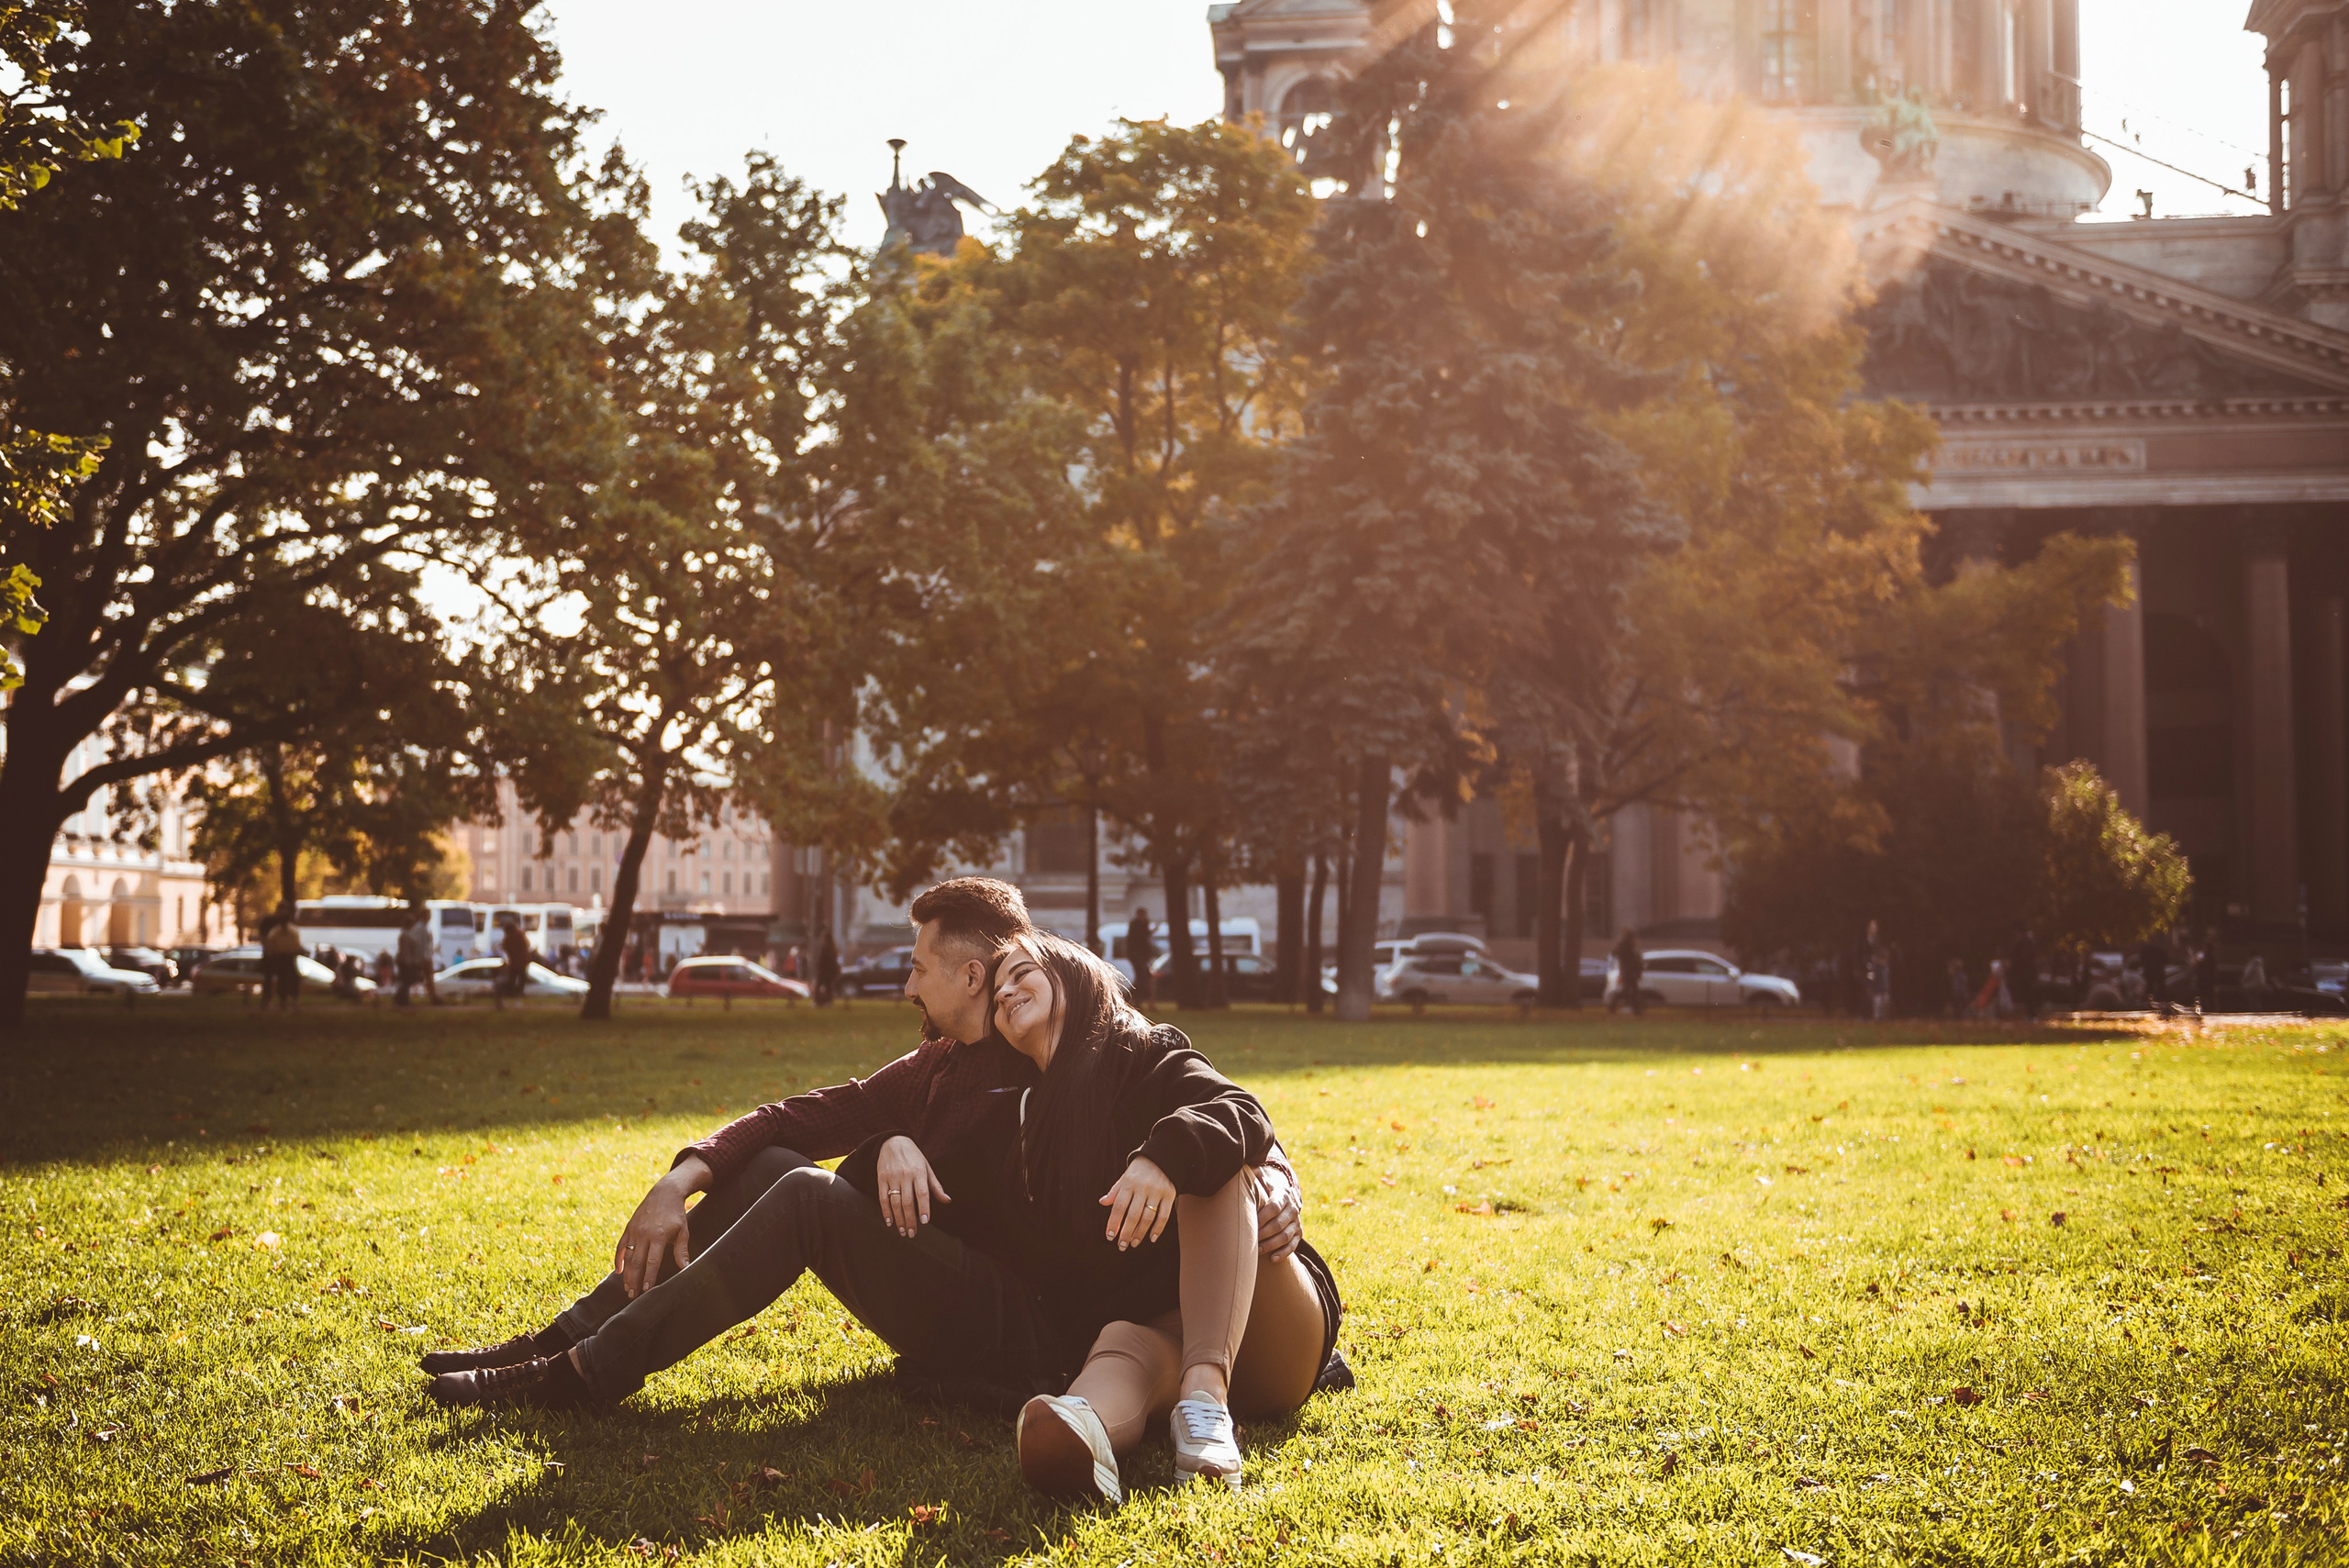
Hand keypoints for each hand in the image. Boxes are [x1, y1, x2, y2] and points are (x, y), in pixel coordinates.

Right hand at [614, 1159, 703, 1298]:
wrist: (664, 1193)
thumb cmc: (676, 1215)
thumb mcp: (682, 1231)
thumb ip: (681, 1250)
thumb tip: (685, 1268)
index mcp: (658, 1236)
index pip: (652, 1261)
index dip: (648, 1276)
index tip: (646, 1290)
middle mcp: (644, 1234)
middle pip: (637, 1262)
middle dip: (634, 1280)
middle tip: (632, 1295)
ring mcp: (634, 1231)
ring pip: (627, 1256)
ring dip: (626, 1273)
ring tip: (626, 1288)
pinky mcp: (629, 1228)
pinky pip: (621, 1246)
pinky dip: (618, 1259)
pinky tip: (618, 1271)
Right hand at [875, 1135, 951, 1238]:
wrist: (893, 1142)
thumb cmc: (914, 1157)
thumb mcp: (927, 1168)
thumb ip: (936, 1186)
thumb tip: (947, 1200)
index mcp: (919, 1172)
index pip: (923, 1193)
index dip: (924, 1208)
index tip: (925, 1222)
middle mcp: (905, 1175)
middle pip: (908, 1201)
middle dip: (910, 1219)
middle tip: (912, 1233)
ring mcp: (892, 1177)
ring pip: (895, 1202)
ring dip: (898, 1218)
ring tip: (902, 1230)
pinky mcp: (881, 1179)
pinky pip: (882, 1198)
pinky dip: (885, 1211)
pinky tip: (889, 1221)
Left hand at [1100, 1156, 1175, 1249]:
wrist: (1162, 1156)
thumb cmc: (1140, 1170)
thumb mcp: (1125, 1177)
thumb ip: (1115, 1191)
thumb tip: (1102, 1203)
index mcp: (1129, 1183)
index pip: (1119, 1206)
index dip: (1114, 1223)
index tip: (1110, 1236)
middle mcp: (1143, 1187)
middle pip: (1133, 1215)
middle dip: (1126, 1233)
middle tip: (1121, 1246)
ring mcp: (1157, 1192)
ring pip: (1148, 1217)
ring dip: (1140, 1233)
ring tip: (1134, 1243)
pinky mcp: (1170, 1195)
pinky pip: (1164, 1215)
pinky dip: (1158, 1229)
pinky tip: (1152, 1238)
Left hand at [1249, 1163, 1302, 1260]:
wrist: (1288, 1198)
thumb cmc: (1268, 1190)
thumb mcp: (1265, 1181)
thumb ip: (1256, 1175)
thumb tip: (1247, 1167)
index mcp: (1283, 1195)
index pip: (1274, 1207)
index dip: (1262, 1216)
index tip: (1250, 1223)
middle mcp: (1293, 1209)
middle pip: (1279, 1224)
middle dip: (1264, 1233)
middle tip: (1251, 1240)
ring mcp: (1297, 1222)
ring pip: (1286, 1236)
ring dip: (1271, 1245)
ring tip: (1257, 1251)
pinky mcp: (1299, 1234)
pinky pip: (1293, 1246)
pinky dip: (1283, 1253)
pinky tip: (1272, 1259)